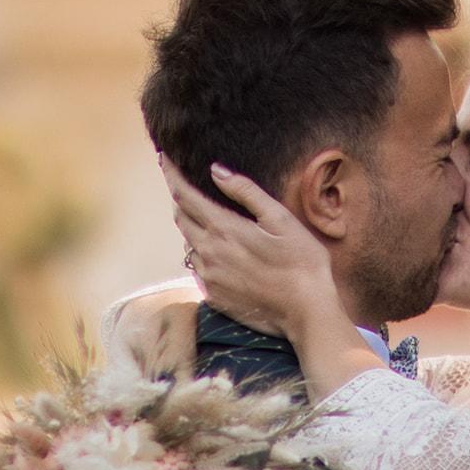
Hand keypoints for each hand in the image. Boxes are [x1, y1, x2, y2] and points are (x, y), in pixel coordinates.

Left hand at [162, 159, 337, 336]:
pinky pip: (197, 267)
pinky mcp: (213, 296)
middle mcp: (208, 252)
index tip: (163, 158)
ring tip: (208, 219)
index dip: (171, 174)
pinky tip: (221, 253)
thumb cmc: (301, 262)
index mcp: (223, 229)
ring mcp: (208, 277)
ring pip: (188, 243)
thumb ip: (246, 192)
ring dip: (192, 227)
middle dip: (180, 198)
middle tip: (186, 185)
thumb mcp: (280, 219)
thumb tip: (216, 171)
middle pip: (180, 217)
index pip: (184, 195)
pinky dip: (202, 253)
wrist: (306, 312)